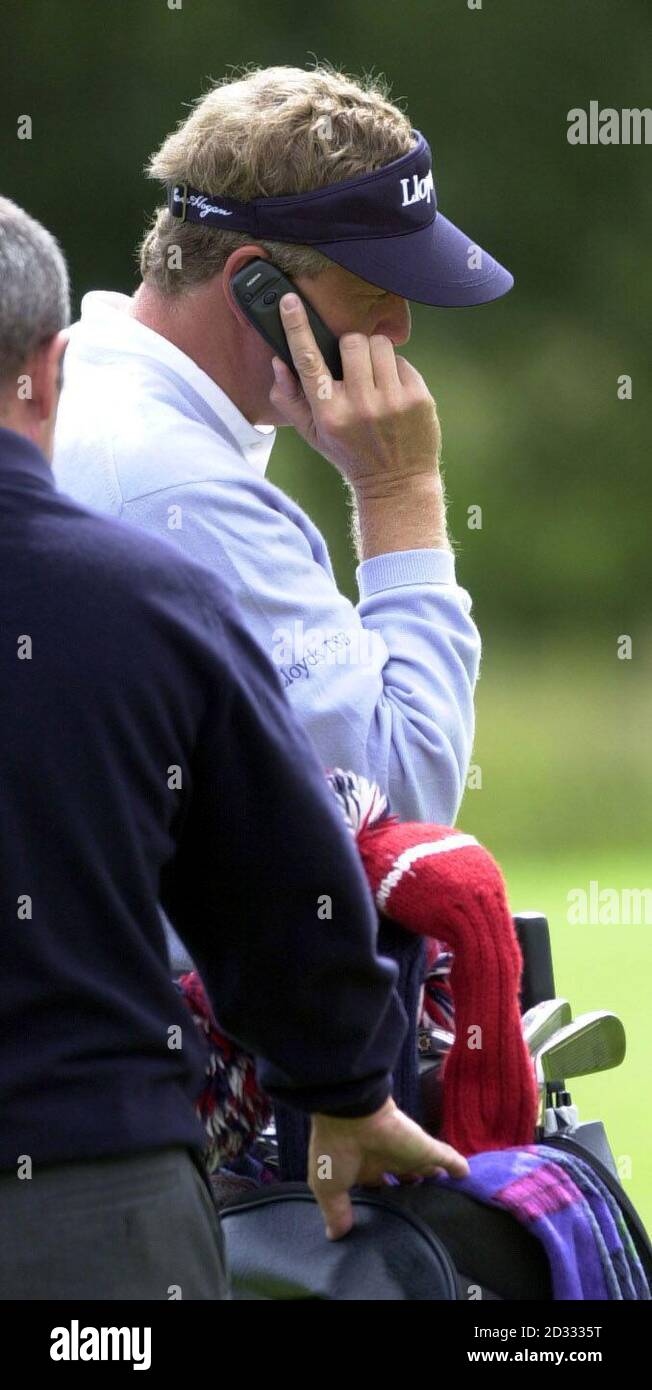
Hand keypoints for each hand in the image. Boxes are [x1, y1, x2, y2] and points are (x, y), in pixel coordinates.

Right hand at [269, 293, 441, 495]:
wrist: (397, 483)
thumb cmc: (350, 453)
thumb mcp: (313, 434)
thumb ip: (289, 398)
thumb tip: (278, 361)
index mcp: (329, 414)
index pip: (308, 361)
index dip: (297, 327)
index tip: (290, 302)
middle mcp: (360, 406)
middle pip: (351, 342)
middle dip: (351, 348)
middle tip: (354, 369)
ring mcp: (391, 401)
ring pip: (379, 345)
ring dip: (375, 355)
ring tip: (375, 381)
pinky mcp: (417, 398)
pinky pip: (403, 361)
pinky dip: (396, 371)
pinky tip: (393, 394)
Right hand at [308, 1096, 469, 1239]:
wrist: (350, 1116)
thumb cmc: (335, 1150)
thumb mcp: (328, 1187)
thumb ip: (336, 1211)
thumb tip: (335, 1235)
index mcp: (363, 1167)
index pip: (378, 1184)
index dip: (386, 1196)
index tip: (392, 1213)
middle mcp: (386, 1158)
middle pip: (404, 1175)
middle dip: (413, 1188)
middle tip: (422, 1207)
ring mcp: (407, 1152)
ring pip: (426, 1166)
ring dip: (435, 1177)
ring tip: (446, 1196)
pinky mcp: (424, 1148)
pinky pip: (446, 1157)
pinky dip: (457, 1166)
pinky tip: (466, 1176)